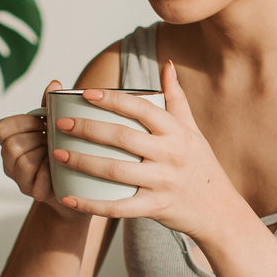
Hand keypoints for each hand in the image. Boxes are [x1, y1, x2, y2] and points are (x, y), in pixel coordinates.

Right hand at [0, 80, 83, 218]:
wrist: (82, 187)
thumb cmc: (66, 152)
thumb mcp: (58, 127)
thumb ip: (51, 107)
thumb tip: (54, 84)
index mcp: (12, 141)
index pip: (2, 128)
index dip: (24, 123)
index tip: (43, 124)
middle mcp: (10, 162)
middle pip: (11, 145)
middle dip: (37, 139)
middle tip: (54, 141)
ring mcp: (21, 180)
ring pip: (22, 162)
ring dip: (44, 155)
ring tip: (59, 154)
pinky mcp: (34, 194)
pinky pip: (37, 179)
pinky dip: (51, 171)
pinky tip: (62, 168)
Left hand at [52, 61, 248, 242]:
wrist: (218, 211)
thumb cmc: (201, 166)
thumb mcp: (192, 130)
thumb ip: (177, 98)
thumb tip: (167, 64)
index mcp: (177, 133)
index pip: (142, 109)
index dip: (113, 99)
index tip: (86, 94)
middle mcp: (170, 155)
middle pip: (123, 137)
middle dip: (88, 128)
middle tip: (61, 124)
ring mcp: (163, 183)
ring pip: (116, 170)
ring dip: (83, 161)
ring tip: (58, 154)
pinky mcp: (155, 208)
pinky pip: (118, 207)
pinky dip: (91, 204)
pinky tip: (68, 197)